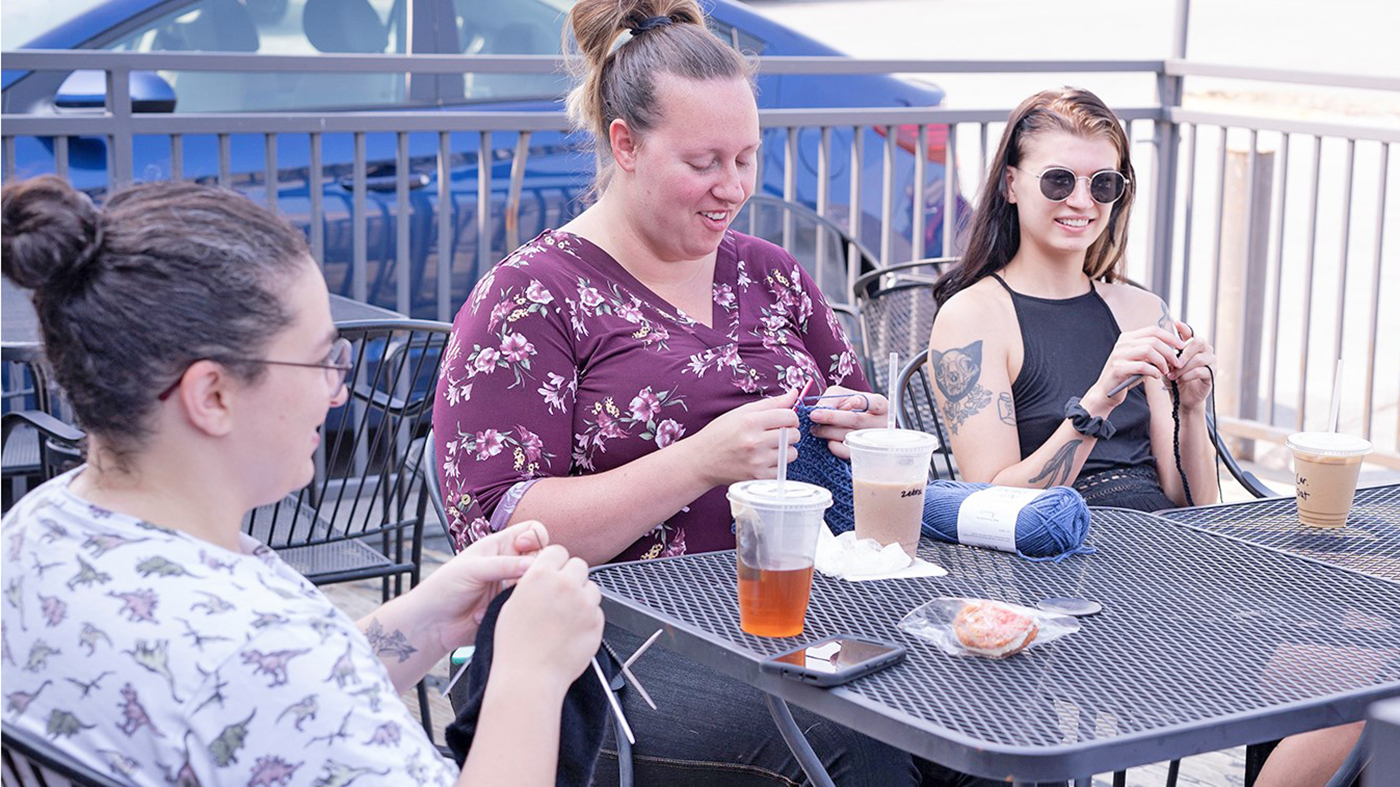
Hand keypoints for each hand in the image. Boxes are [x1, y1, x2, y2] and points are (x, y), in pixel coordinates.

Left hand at [423, 520, 549, 650]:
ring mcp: (511, 587)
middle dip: (531, 571)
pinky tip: (490, 613)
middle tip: (513, 582)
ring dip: (520, 592)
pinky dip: (513, 609)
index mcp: (500, 546)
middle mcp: (510, 564)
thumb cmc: (443, 589)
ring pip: (537, 585)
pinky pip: (527, 606)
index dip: (535, 538)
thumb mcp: (472, 569)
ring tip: (499, 600)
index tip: (523, 549)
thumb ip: (504, 565)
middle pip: (541, 559)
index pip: (532, 531)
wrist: (431, 624)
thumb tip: (535, 566)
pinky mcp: (511, 608)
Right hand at [493, 544, 604, 692]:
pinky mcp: (597, 622)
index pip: (558, 551)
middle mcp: (565, 585)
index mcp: (540, 576)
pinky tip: (572, 630)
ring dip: (582, 596)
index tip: (554, 570)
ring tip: (566, 616)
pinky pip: (597, 610)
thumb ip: (533, 583)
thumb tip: (543, 576)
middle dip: (572, 576)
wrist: (530, 677)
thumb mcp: (512, 604)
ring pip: (591, 587)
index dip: (555, 561)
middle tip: (561, 593)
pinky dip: (588, 617)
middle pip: (579, 565)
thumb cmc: (515, 646)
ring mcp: (584, 603)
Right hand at [687, 389, 799, 485]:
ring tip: (769, 447)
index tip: (783, 420)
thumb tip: (794, 393)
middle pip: (794, 434)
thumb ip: (771, 403)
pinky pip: (783, 469)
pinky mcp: (758, 477)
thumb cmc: (721, 433)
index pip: (790, 416)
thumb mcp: (742, 412)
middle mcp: (755, 442)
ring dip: (785, 449)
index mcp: (750, 421)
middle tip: (775, 433)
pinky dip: (778, 464)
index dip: (790, 416)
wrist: (702, 460)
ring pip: (792, 453)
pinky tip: (764, 459)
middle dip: (789, 432)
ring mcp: (757, 462)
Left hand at [807, 386, 888, 458]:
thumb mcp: (844, 396)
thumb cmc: (852, 408)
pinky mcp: (864, 455)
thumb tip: (820, 409)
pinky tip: (828, 441)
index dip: (863, 402)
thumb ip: (833, 398)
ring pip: (850, 436)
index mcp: (880, 406)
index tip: (852, 401)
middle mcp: (880, 424)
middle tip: (814, 415)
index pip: (875, 403)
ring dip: (828, 432)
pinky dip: (835, 446)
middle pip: (856, 420)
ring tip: (815, 429)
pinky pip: (848, 452)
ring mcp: (873, 441)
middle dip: (832, 417)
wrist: (859, 427)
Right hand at [1088, 324, 1187, 408]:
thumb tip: (1175, 349)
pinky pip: (1142, 366)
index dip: (1170, 337)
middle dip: (1169, 352)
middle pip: (1153, 340)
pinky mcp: (1118, 368)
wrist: (1106, 392)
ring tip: (1166, 370)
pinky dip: (1153, 371)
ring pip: (1149, 351)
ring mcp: (1119, 355)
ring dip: (1162, 361)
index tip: (1181, 346)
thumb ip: (1152, 352)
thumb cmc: (1126, 376)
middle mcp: (1122, 343)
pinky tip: (1156, 376)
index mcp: (1127, 338)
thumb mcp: (1139, 360)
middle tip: (1177, 362)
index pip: (1153, 330)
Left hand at [1167, 321, 1214, 410]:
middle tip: (1173, 363)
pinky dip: (1188, 375)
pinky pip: (1201, 371)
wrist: (1182, 397)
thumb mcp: (1167, 365)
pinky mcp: (1212, 374)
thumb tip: (1156, 345)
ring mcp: (1211, 362)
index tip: (1176, 323)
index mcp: (1193, 345)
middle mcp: (1205, 350)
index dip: (1184, 328)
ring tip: (1172, 375)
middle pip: (1198, 342)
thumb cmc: (1175, 378)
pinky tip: (1180, 380)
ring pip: (1199, 359)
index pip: (1190, 332)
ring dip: (1183, 368)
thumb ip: (1165, 355)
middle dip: (1184, 353)